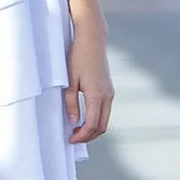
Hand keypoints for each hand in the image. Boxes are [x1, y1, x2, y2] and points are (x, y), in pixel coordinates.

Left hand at [65, 24, 113, 142]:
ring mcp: (110, 92)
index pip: (92, 124)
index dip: (82, 136)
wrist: (92, 39)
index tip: (70, 140)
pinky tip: (84, 118)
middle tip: (73, 138)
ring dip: (92, 128)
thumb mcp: (69, 81)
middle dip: (88, 136)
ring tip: (76, 130)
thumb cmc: (77, 57)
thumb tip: (73, 122)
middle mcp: (107, 95)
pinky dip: (96, 119)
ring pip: (105, 119)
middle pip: (102, 126)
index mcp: (97, 94)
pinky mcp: (109, 89)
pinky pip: (105, 110)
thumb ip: (71, 103)